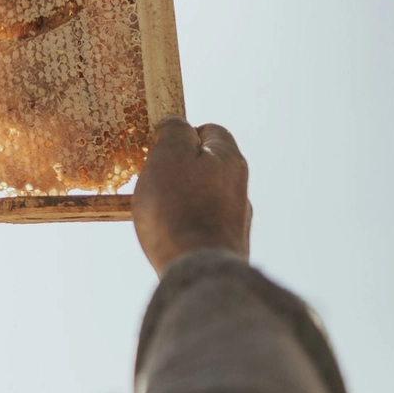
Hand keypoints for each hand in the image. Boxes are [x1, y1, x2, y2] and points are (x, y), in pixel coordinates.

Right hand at [132, 117, 252, 277]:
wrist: (197, 268)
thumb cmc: (178, 208)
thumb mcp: (168, 155)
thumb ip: (173, 131)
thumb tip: (176, 124)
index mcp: (229, 158)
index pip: (209, 129)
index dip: (180, 135)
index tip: (158, 150)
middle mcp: (239, 185)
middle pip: (207, 164)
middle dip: (180, 168)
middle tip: (153, 180)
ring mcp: (236, 217)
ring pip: (205, 195)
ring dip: (182, 197)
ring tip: (158, 211)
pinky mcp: (227, 243)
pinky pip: (202, 223)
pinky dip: (186, 223)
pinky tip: (169, 233)